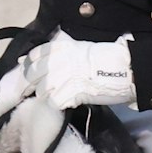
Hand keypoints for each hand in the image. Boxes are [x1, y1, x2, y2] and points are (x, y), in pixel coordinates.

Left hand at [21, 35, 135, 108]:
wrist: (124, 69)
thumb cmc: (105, 58)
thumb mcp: (78, 48)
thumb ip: (57, 54)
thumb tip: (33, 60)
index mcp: (58, 48)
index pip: (32, 57)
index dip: (27, 67)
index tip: (28, 74)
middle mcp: (55, 61)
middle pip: (30, 76)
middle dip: (29, 85)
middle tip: (33, 91)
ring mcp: (59, 78)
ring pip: (41, 91)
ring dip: (48, 95)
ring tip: (60, 95)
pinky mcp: (66, 94)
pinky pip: (53, 103)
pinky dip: (59, 104)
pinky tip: (68, 102)